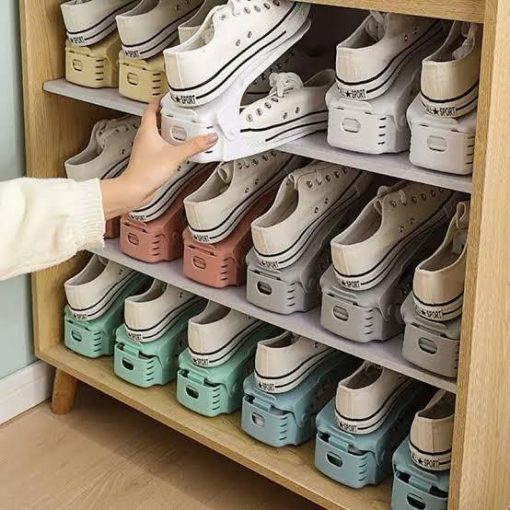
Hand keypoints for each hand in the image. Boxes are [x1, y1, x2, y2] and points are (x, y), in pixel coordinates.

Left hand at [100, 99, 217, 218]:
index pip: (151, 107)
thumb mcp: (175, 155)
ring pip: (159, 133)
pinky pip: (160, 146)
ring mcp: (146, 148)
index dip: (160, 99)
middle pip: (156, 119)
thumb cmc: (146, 172)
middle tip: (182, 114)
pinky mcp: (150, 158)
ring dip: (170, 130)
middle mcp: (145, 137)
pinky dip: (170, 144)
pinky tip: (179, 149)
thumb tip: (208, 138)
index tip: (170, 96)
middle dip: (169, 115)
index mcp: (147, 129)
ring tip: (183, 131)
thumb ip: (194, 146)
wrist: (136, 189)